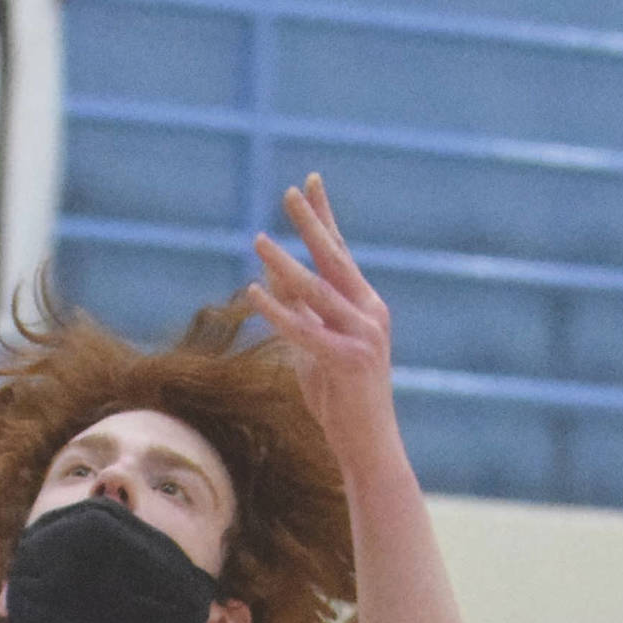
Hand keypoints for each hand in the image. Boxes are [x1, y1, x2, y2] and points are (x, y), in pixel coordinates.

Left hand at [248, 175, 396, 454]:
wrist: (366, 441)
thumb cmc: (338, 392)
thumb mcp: (312, 341)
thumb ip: (297, 308)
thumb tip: (269, 271)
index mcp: (363, 304)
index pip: (340, 250)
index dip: (323, 216)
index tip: (309, 181)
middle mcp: (370, 312)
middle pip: (335, 258)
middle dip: (312, 223)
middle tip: (290, 191)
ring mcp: (364, 336)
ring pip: (318, 292)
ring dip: (285, 264)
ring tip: (257, 239)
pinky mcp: (349, 361)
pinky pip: (305, 331)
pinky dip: (278, 311)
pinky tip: (253, 292)